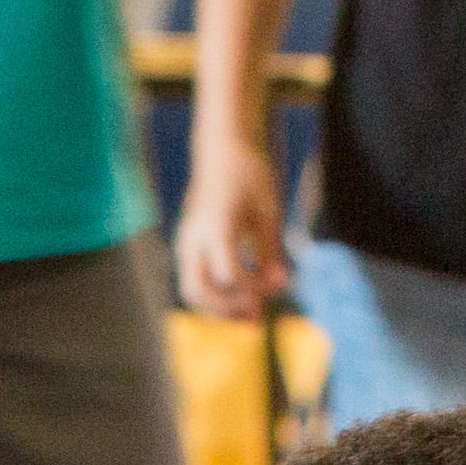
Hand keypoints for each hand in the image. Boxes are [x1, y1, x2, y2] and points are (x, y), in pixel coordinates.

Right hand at [176, 141, 288, 320]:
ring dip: (219, 308)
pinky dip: (216, 295)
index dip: (254, 286)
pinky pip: (195, 279)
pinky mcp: (188, 245)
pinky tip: (242, 298)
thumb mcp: (268, 210)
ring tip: (250, 315)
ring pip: (191, 290)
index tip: (278, 283)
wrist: (221, 149)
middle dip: (227, 308)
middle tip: (256, 315)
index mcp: (214, 224)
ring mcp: (186, 241)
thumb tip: (280, 286)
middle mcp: (193, 236)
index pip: (227, 273)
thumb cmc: (249, 174)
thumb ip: (271, 251)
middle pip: (197, 290)